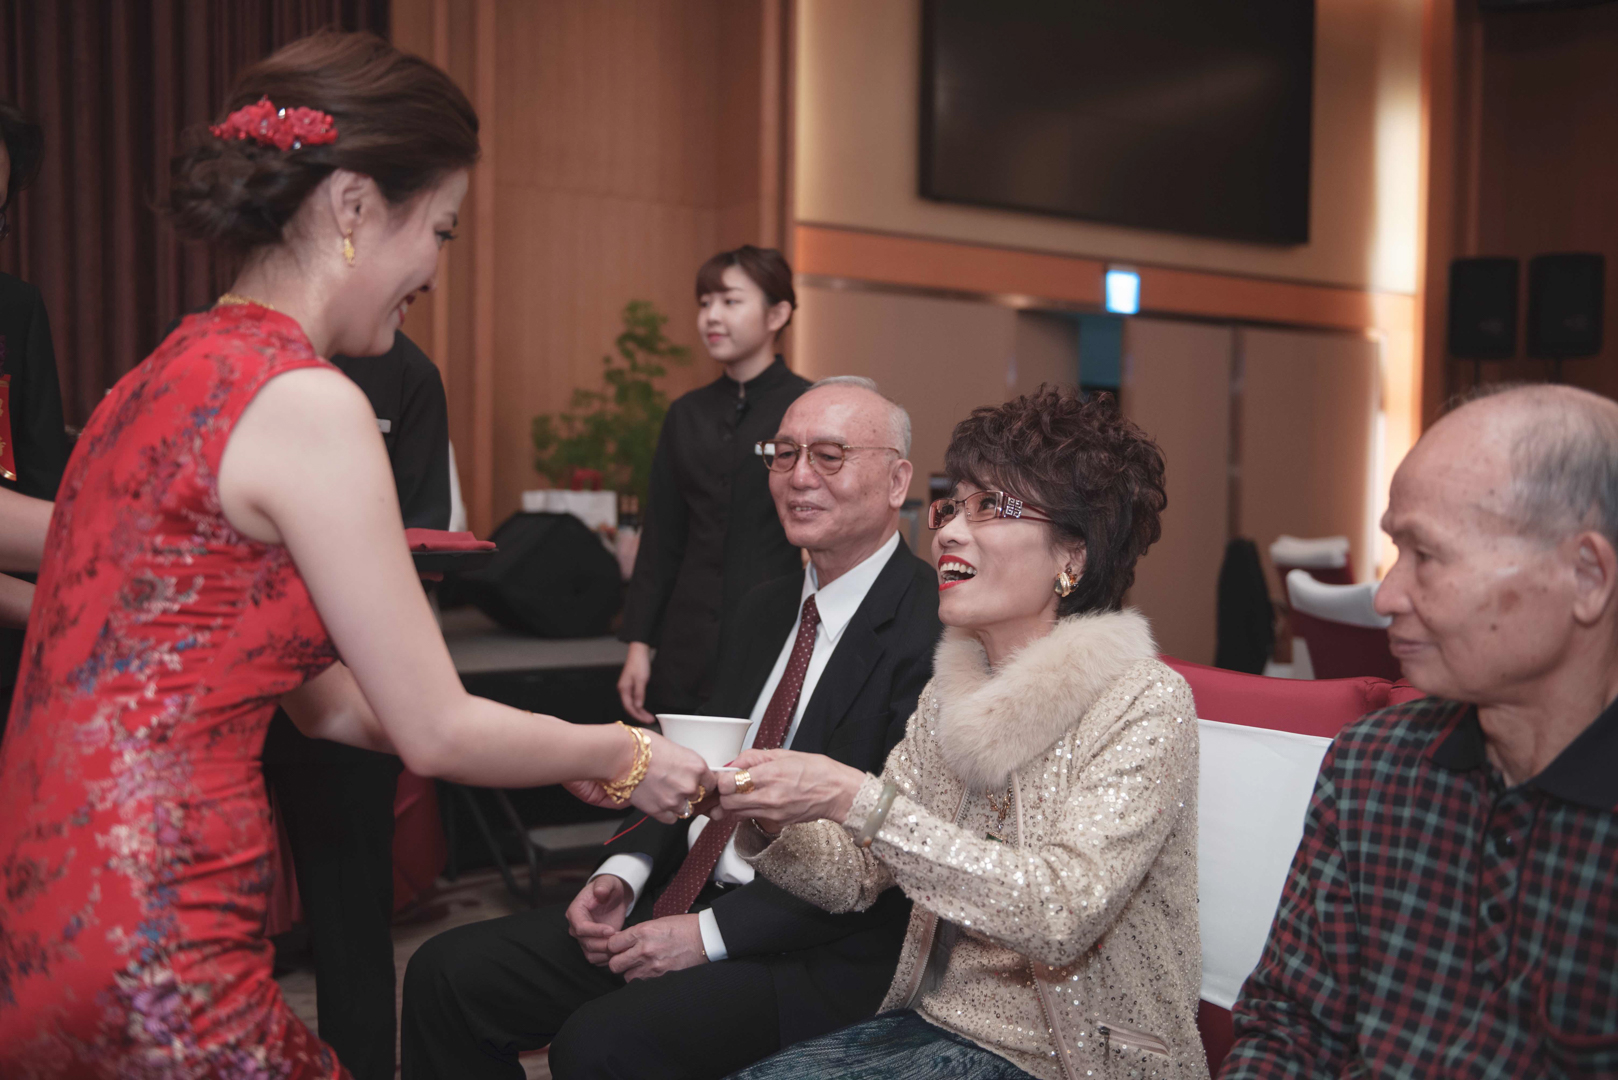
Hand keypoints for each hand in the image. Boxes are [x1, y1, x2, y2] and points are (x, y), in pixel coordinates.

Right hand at [566, 875, 633, 966]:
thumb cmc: (609, 887)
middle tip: (621, 939)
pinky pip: (596, 958)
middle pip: (587, 943)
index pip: (581, 928)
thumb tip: (600, 892)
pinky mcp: (592, 945)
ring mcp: (583, 938)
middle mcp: (575, 927)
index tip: (612, 930)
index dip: (596, 931)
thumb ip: (603, 886)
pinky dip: (608, 957)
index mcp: (575, 912)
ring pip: (591, 954)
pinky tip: (620, 949)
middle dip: (605, 944)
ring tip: (623, 944)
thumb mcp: (608, 882)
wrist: (613, 896)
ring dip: (607, 952)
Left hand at [605, 914, 707, 980]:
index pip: (612, 944)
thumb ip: (638, 933)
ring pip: (626, 976)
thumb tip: (623, 941)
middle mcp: (644, 950)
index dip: (613, 946)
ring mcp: (652, 966)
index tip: (618, 947)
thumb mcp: (658, 923)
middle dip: (618, 961)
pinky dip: (642, 979)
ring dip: (630, 972)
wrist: (705, 939)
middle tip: (625, 958)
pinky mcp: (660, 978)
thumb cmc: (684, 928)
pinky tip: (650, 971)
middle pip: (614, 964)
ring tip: (639, 965)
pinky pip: (641, 982)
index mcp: (643, 932)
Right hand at [617, 643, 655, 723]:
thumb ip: (639, 694)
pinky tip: (645, 709)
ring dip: (641, 711)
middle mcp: (624, 690)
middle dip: (640, 715)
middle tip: (651, 720)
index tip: (647, 720)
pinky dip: (640, 705)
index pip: (629, 707)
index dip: (638, 715)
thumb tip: (638, 706)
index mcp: (624, 689)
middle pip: (630, 707)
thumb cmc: (639, 663)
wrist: (639, 652)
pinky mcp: (631, 686)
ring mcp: (627, 688)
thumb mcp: (641, 680)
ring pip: (633, 704)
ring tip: (649, 717)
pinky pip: (634, 699)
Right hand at [632, 731, 713, 823]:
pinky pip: (671, 819)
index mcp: (697, 766)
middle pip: (699, 797)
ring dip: (678, 803)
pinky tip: (659, 800)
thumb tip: (690, 771)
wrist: (621, 756)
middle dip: (689, 792)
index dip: (704, 783)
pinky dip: (666, 812)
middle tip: (676, 784)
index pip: (712, 783)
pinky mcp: (659, 811)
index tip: (698, 783)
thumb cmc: (643, 746)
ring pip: (686, 810)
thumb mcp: (675, 748)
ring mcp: (674, 800)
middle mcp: (689, 785)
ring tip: (665, 792)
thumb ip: (687, 764)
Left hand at [711, 749, 866, 829]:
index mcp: (770, 775)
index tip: (726, 775)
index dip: (723, 779)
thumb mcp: (783, 754)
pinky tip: (757, 801)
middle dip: (725, 794)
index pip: (728, 783)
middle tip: (731, 786)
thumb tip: (733, 763)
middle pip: (727, 803)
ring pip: (735, 814)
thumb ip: (753, 758)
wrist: (838, 793)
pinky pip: (751, 819)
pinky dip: (747, 811)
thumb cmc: (817, 771)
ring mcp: (772, 814)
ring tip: (743, 793)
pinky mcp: (775, 824)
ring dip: (734, 804)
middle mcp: (768, 797)